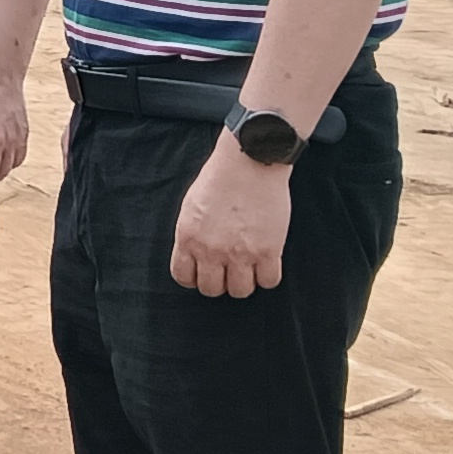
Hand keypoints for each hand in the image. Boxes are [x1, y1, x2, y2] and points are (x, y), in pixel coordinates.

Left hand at [170, 141, 293, 296]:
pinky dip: (268, 276)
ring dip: (244, 282)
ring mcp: (240, 253)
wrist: (249, 162)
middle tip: (229, 269)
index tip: (205, 271)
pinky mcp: (268, 251)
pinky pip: (269, 281)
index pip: (183, 277)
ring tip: (248, 266)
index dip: (194, 278)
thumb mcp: (190, 208)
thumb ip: (191, 235)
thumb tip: (194, 256)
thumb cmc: (219, 179)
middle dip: (220, 282)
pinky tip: (267, 262)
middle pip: (212, 289)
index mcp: (188, 238)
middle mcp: (211, 250)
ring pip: (240, 291)